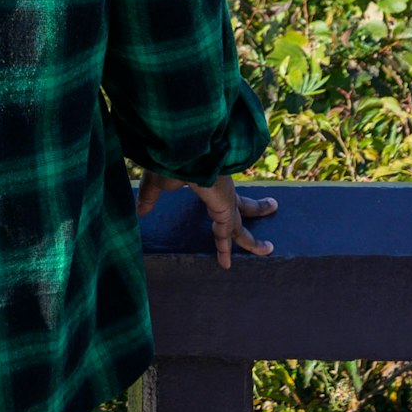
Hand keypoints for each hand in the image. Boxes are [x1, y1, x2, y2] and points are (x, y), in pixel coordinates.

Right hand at [136, 171, 278, 267]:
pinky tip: (225, 265)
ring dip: (252, 239)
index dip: (226, 202)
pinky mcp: (222, 208)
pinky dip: (225, 250)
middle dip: (256, 208)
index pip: (223, 194)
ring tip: (270, 249)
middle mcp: (221, 190)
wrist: (182, 147)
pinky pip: (225, 234)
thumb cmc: (170, 158)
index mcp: (210, 181)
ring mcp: (224, 200)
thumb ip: (150, 198)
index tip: (237, 201)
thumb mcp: (157, 182)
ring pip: (239, 224)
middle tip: (271, 206)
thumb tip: (139, 211)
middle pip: (241, 205)